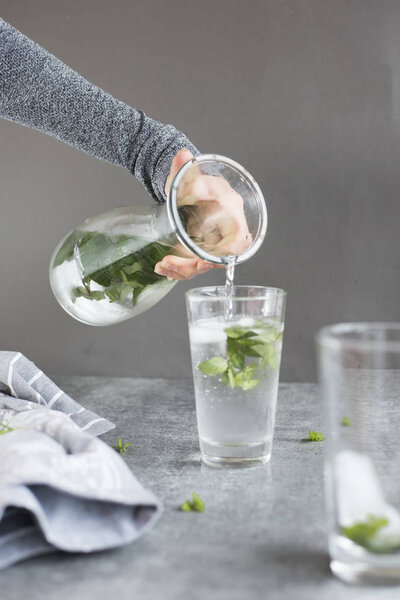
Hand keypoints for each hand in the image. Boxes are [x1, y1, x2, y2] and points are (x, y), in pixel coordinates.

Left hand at [154, 150, 250, 279]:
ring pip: (204, 264)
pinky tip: (166, 270)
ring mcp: (214, 240)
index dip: (224, 255)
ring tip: (162, 266)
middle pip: (218, 258)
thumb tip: (183, 154)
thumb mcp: (187, 175)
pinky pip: (196, 264)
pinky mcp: (203, 247)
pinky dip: (181, 269)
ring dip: (182, 270)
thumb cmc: (192, 180)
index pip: (238, 241)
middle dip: (192, 266)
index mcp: (231, 211)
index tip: (202, 261)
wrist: (186, 186)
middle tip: (168, 263)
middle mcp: (226, 229)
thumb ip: (184, 167)